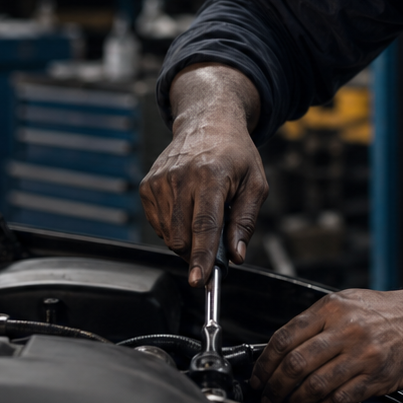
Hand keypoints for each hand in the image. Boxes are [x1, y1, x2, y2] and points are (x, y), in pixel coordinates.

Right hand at [139, 64, 265, 286]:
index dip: (202, 258)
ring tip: (202, 212)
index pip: (204, 226)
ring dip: (187, 238)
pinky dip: (174, 227)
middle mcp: (181, 177)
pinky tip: (187, 207)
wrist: (207, 122)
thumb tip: (236, 256)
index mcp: (210, 175)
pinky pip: (158, 225)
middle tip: (215, 241)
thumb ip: (246, 222)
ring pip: (169, 235)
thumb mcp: (256, 184)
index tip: (198, 281)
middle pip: (182, 237)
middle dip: (198, 251)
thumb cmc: (235, 153)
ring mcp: (160, 181)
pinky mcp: (147, 185)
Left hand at [250, 288, 402, 402]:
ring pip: (315, 385)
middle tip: (267, 398)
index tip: (258, 377)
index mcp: (331, 309)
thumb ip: (315, 323)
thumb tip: (282, 349)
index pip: (285, 338)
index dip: (264, 364)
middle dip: (274, 387)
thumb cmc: (386, 312)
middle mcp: (345, 330)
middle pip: (295, 364)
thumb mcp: (346, 302)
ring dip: (294, 402)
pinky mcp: (376, 376)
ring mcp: (361, 354)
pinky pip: (339, 399)